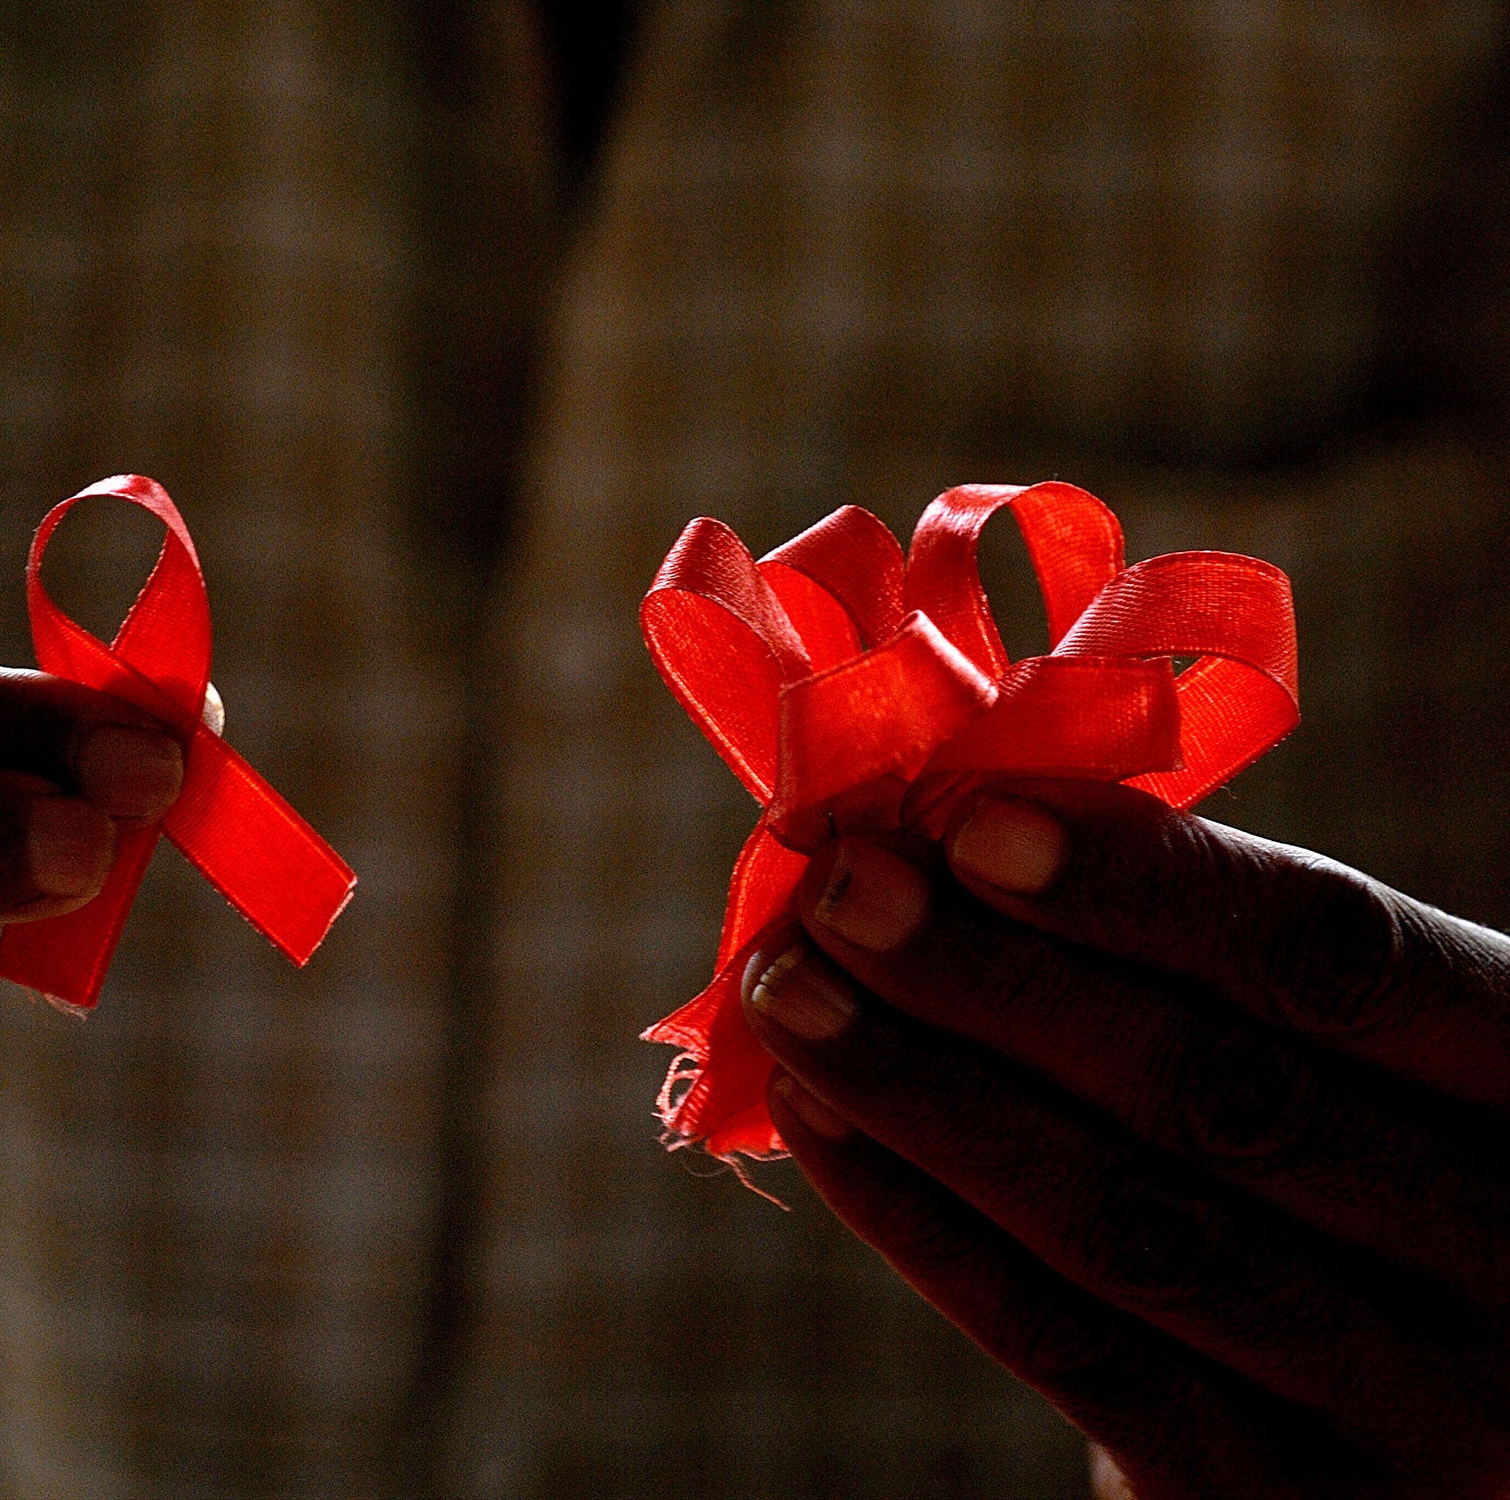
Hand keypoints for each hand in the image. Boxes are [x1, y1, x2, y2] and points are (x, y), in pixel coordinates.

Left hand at [743, 778, 1509, 1498]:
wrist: (1450, 1383)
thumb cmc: (1379, 1145)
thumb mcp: (1378, 1042)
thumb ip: (1223, 951)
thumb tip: (965, 825)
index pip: (1342, 963)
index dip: (1146, 889)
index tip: (972, 817)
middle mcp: (1508, 1262)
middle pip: (1218, 1097)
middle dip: (996, 981)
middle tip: (843, 887)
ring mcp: (1402, 1413)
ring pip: (1124, 1224)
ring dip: (925, 1089)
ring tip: (791, 985)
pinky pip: (1068, 1344)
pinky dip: (925, 1220)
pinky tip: (822, 1116)